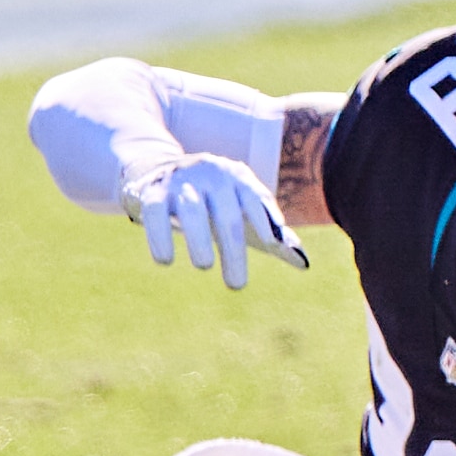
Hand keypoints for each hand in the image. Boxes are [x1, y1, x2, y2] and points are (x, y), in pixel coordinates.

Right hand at [123, 155, 308, 290]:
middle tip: (237, 285)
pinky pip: (155, 214)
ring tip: (205, 266)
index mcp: (239, 178)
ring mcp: (181, 182)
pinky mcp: (152, 192)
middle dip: (233, 249)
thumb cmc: (213, 201)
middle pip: (227, 213)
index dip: (264, 216)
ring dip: (199, 240)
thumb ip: (272, 234)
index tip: (272, 241)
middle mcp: (212, 175)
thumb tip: (303, 263)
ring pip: (192, 211)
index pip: (255, 196)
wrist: (159, 169)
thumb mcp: (241, 210)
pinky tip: (166, 260)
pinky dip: (160, 237)